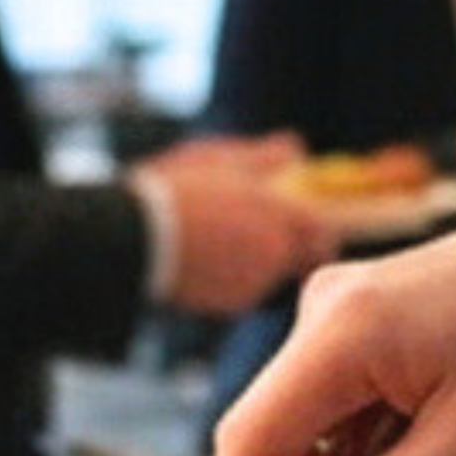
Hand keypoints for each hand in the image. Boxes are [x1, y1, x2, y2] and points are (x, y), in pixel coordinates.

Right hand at [134, 136, 338, 318]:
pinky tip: (202, 261)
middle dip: (285, 247)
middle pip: (297, 257)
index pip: (321, 231)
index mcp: (280, 215)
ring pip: (268, 273)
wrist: (134, 241)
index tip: (307, 227)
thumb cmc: (177, 192)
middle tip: (254, 231)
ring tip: (215, 239)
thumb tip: (296, 150)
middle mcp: (274, 254)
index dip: (316, 231)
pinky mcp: (230, 305)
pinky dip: (232, 277)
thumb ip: (266, 158)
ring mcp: (254, 283)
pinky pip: (243, 290)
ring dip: (253, 260)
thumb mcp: (222, 159)